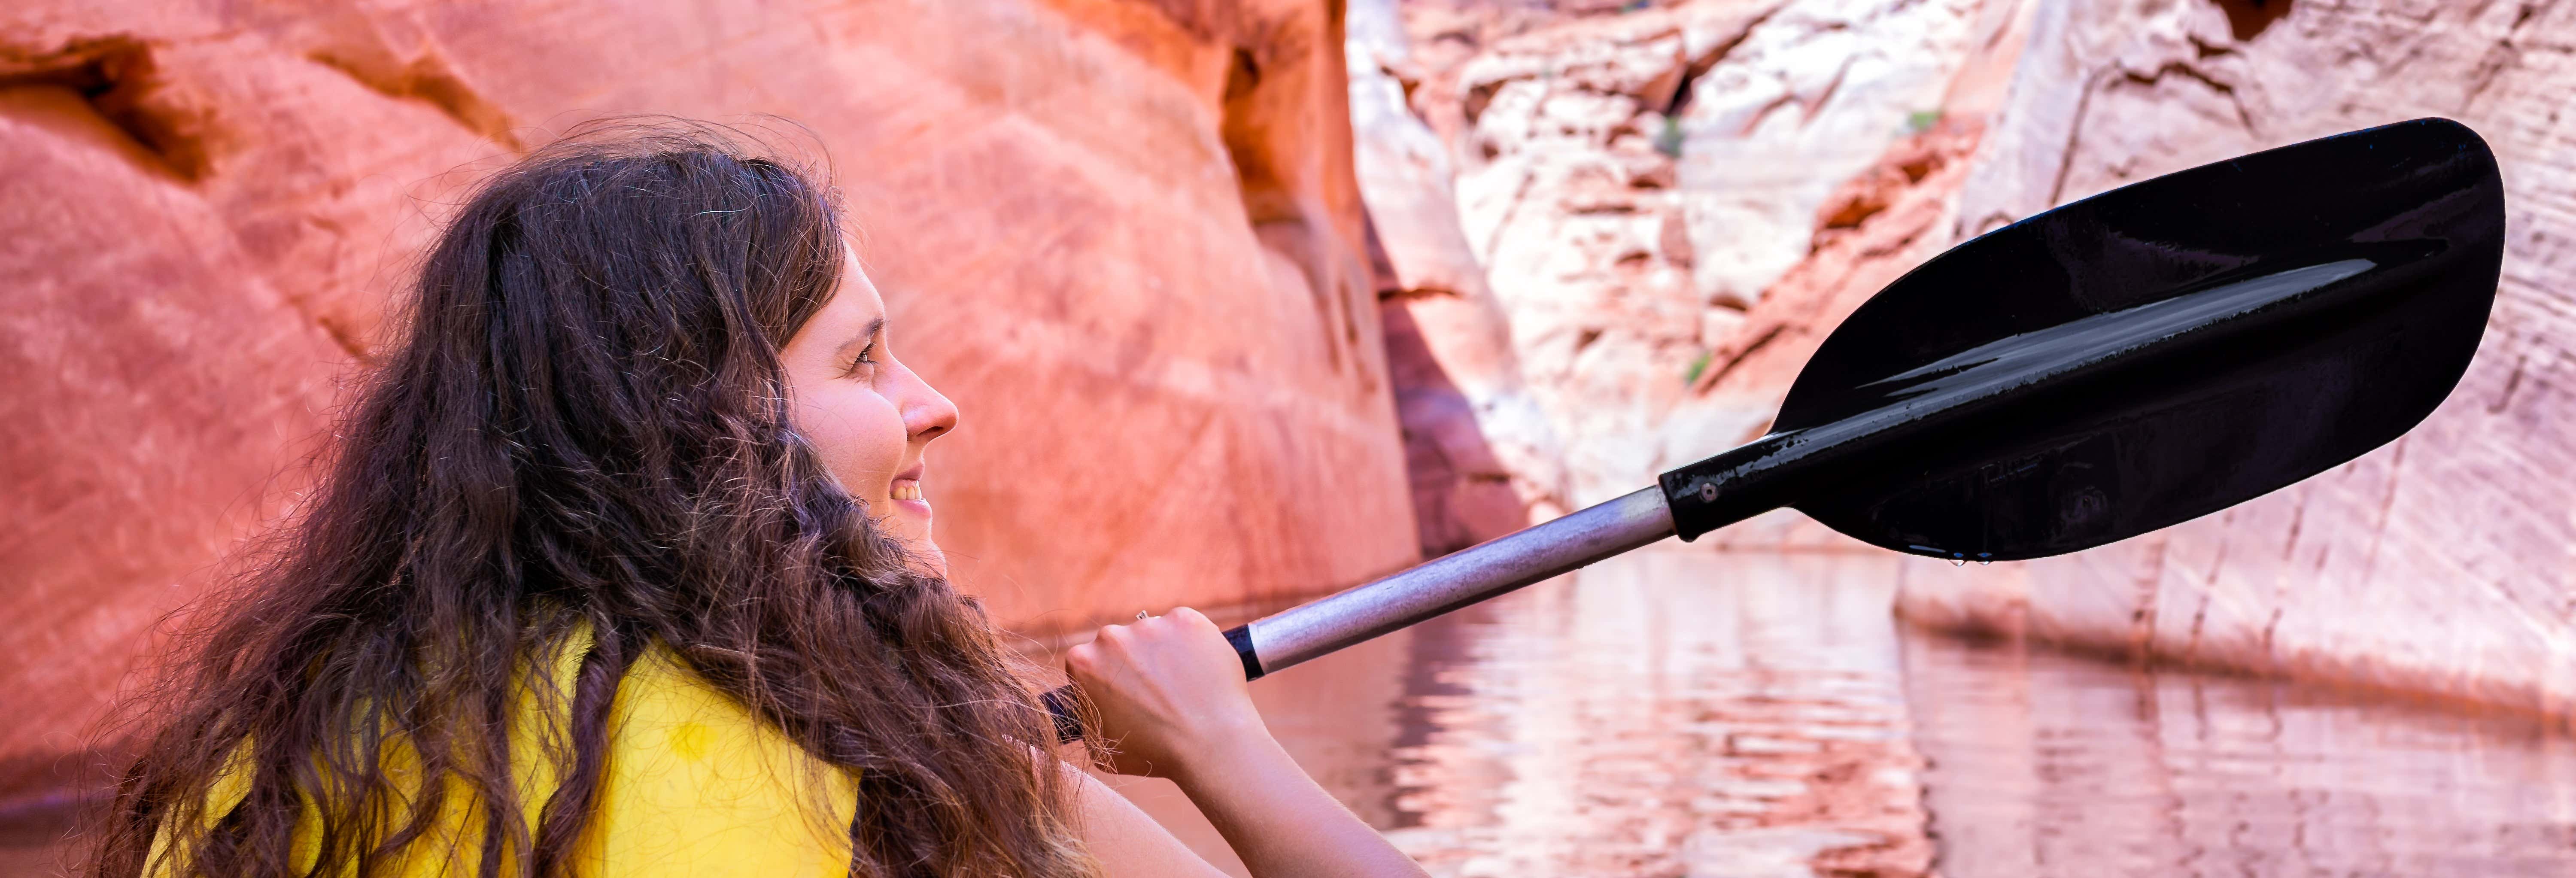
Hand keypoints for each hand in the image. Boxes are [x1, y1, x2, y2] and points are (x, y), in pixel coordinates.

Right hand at [1062, 607, 1266, 778]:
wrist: (1210, 743)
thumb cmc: (1155, 752)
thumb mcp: (1100, 744)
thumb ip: (1088, 714)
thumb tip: (1091, 702)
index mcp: (1083, 661)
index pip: (1090, 660)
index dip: (1108, 677)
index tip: (1126, 692)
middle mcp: (1111, 636)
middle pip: (1121, 643)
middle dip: (1135, 661)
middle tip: (1158, 690)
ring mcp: (1150, 624)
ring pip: (1154, 633)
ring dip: (1164, 651)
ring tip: (1184, 684)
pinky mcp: (1186, 619)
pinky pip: (1185, 627)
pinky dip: (1193, 643)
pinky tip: (1201, 671)